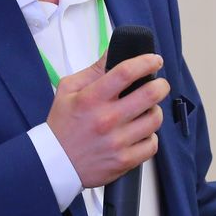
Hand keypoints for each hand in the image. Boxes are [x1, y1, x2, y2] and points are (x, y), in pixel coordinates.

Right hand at [46, 53, 170, 187]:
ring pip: (155, 119)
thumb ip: (93, 70)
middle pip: (150, 94)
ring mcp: (117, 142)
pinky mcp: (124, 161)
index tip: (155, 60)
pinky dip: (150, 137)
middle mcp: (106, 119)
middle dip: (161, 85)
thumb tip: (114, 51)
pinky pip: (152, 144)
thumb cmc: (62, 125)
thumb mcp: (68, 90)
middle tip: (159, 85)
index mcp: (91, 99)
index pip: (126, 72)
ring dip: (154, 111)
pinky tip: (140, 133)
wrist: (54, 163)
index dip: (146, 62)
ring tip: (146, 111)